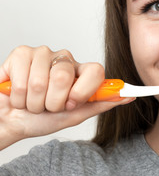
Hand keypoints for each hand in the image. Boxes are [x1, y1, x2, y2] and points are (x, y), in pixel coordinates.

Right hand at [0, 45, 134, 149]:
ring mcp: (44, 54)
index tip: (71, 104)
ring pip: (41, 80)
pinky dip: (18, 94)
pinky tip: (17, 92)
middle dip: (52, 102)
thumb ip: (101, 104)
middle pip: (64, 77)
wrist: (11, 122)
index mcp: (82, 73)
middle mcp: (65, 60)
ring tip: (31, 101)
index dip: (82, 91)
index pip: (96, 70)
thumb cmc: (42, 119)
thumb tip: (129, 96)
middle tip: (47, 105)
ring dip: (33, 101)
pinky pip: (22, 77)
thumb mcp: (75, 115)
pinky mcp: (22, 53)